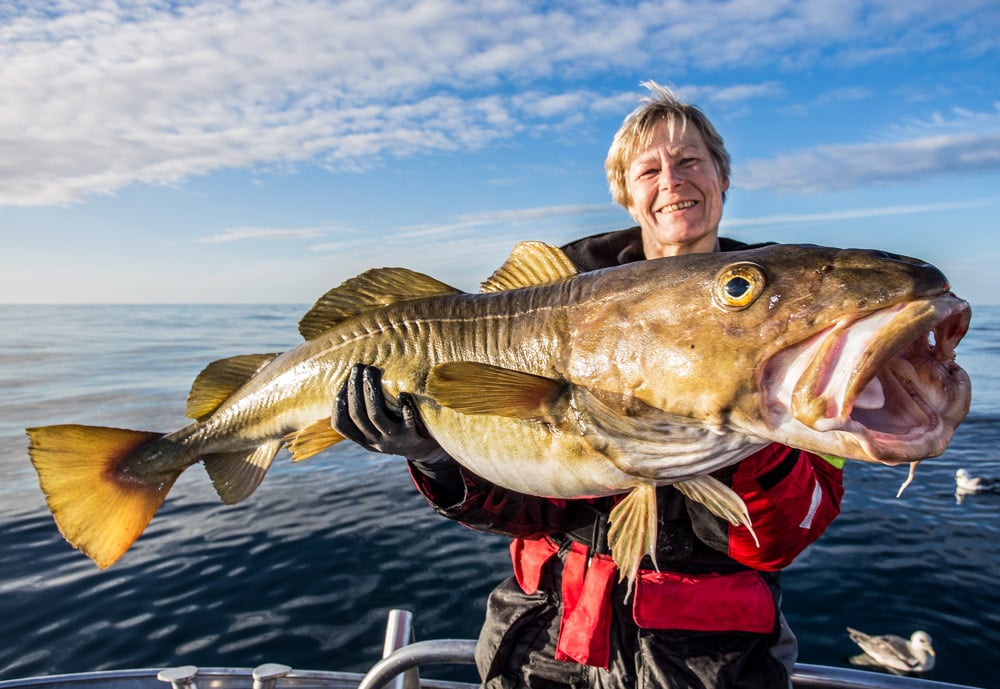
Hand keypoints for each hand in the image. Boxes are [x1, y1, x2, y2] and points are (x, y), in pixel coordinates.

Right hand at [333, 364, 449, 465]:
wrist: (426, 449)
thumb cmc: (398, 428)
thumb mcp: (377, 429)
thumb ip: (365, 414)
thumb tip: (350, 380)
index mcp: (363, 439)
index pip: (341, 424)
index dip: (338, 403)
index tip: (343, 382)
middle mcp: (375, 441)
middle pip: (357, 415)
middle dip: (354, 388)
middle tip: (357, 367)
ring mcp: (393, 439)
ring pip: (375, 415)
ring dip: (370, 390)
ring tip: (371, 370)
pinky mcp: (413, 435)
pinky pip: (407, 420)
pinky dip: (404, 406)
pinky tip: (402, 393)